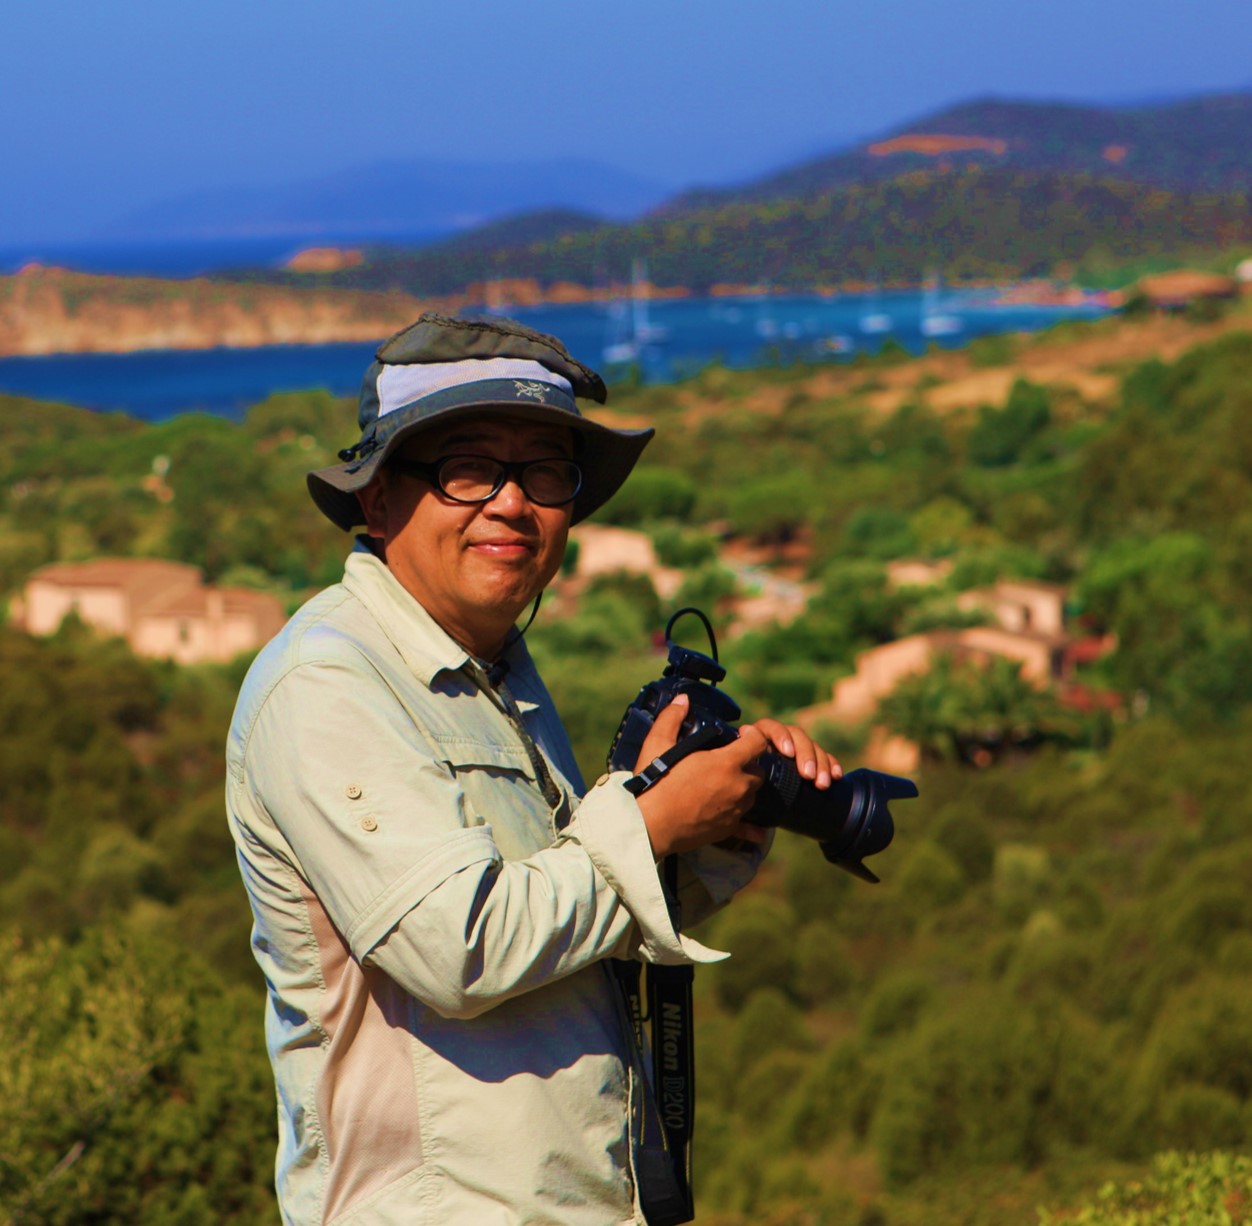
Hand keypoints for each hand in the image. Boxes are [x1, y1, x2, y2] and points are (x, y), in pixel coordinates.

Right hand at [631, 695, 840, 858]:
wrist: (648, 825)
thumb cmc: (653, 783)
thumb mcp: (658, 743)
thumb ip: (672, 718)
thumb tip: (683, 700)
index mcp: (725, 763)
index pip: (757, 743)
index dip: (752, 736)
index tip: (741, 736)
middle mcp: (737, 786)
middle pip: (758, 771)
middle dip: (748, 764)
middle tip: (729, 761)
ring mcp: (734, 810)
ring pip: (752, 795)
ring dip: (744, 788)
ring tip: (725, 785)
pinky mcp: (728, 830)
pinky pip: (749, 826)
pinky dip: (751, 825)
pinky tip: (757, 829)